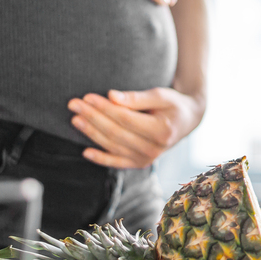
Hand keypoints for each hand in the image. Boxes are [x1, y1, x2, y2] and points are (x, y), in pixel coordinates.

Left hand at [68, 88, 203, 168]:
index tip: (87, 96)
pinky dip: (101, 158)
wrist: (186, 121)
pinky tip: (85, 151)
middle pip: (116, 132)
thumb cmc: (172, 104)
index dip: (105, 108)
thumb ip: (136, 97)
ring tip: (75, 119)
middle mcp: (155, 149)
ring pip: (113, 146)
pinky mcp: (141, 164)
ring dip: (91, 133)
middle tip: (74, 104)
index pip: (125, 118)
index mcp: (161, 130)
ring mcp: (148, 159)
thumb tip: (111, 96)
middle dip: (93, 117)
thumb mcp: (160, 95)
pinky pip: (117, 163)